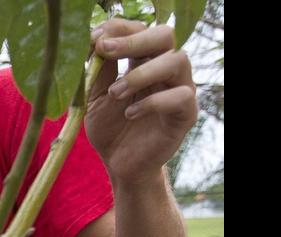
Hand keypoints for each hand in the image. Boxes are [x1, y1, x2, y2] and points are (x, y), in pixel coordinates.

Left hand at [86, 19, 197, 186]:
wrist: (119, 164)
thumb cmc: (109, 127)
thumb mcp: (94, 95)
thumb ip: (97, 69)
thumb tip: (94, 40)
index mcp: (144, 60)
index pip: (141, 29)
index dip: (120, 29)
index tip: (95, 40)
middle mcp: (166, 70)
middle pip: (165, 35)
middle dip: (134, 40)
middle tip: (106, 50)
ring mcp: (180, 89)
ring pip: (177, 60)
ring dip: (141, 73)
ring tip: (115, 92)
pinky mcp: (186, 114)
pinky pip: (181, 97)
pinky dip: (153, 102)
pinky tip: (130, 114)